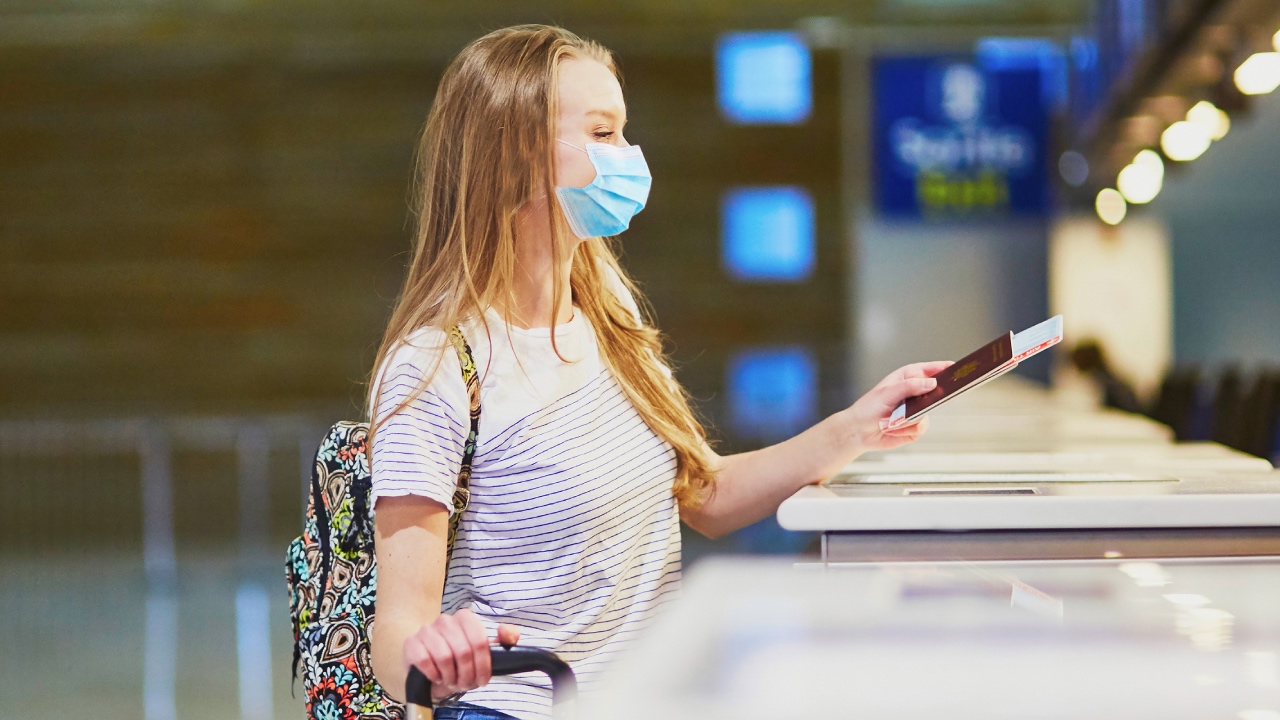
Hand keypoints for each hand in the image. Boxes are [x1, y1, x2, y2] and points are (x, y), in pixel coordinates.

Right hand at [403, 609, 521, 701]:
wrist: (431, 670)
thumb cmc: (459, 661)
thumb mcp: (484, 653)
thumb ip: (503, 641)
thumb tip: (509, 633)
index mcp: (465, 618)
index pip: (480, 641)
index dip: (483, 665)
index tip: (482, 680)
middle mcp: (445, 620)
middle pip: (463, 651)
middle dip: (467, 674)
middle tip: (465, 683)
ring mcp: (426, 630)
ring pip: (444, 657)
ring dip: (450, 676)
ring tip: (451, 680)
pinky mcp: (411, 643)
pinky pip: (424, 660)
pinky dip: (433, 674)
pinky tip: (436, 677)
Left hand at [841, 361, 952, 453]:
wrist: (859, 432)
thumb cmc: (868, 408)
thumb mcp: (887, 393)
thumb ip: (909, 386)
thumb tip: (932, 383)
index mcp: (907, 378)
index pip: (931, 370)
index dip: (945, 368)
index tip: (958, 368)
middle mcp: (915, 393)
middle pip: (937, 391)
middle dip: (934, 397)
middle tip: (926, 400)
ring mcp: (917, 410)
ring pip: (927, 413)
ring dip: (909, 418)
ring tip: (892, 419)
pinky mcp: (915, 427)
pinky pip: (921, 427)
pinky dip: (906, 429)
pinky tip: (894, 429)